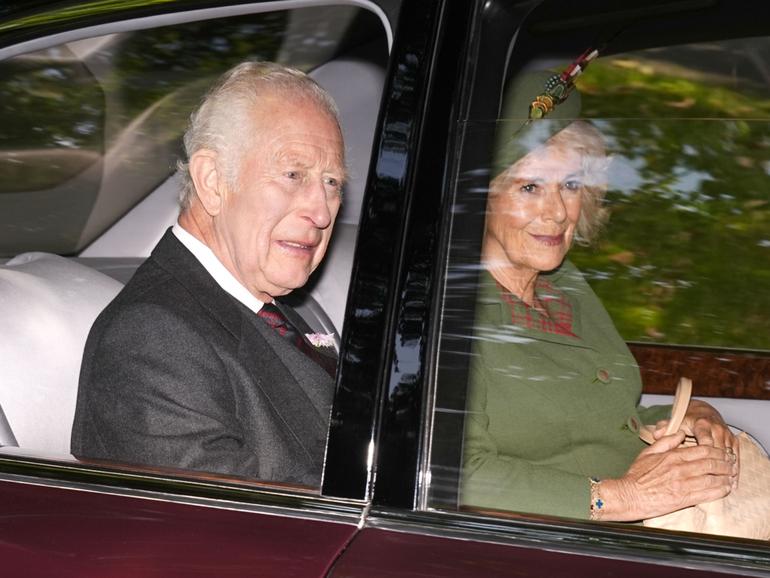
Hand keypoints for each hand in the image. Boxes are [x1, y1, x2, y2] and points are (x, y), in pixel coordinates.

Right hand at [597, 431, 736, 521]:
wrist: (629, 495)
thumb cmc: (636, 475)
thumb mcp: (648, 452)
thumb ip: (665, 442)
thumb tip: (680, 433)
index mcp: (672, 456)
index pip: (702, 450)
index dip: (717, 451)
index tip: (723, 452)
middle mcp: (680, 469)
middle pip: (711, 463)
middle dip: (725, 463)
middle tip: (732, 464)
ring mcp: (683, 485)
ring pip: (712, 478)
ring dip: (725, 477)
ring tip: (731, 476)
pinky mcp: (684, 499)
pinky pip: (707, 494)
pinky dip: (719, 491)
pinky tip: (725, 489)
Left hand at [652, 399, 739, 482]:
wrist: (702, 412)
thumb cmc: (686, 421)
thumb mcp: (673, 422)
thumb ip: (665, 429)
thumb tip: (656, 434)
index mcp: (702, 425)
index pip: (705, 442)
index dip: (704, 458)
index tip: (699, 472)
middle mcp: (716, 428)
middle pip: (719, 451)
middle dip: (717, 468)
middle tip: (712, 484)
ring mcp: (726, 434)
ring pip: (729, 455)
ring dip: (728, 471)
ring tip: (724, 487)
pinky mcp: (733, 440)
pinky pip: (736, 456)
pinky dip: (734, 469)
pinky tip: (732, 482)